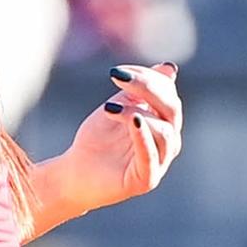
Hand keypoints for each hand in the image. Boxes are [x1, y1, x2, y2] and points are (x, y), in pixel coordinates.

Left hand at [46, 62, 182, 216]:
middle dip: (147, 88)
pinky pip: (151, 157)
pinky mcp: (147, 180)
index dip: (146, 76)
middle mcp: (168, 139)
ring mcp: (160, 161)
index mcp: (164, 119)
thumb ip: (141, 91)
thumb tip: (170, 67)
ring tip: (109, 108)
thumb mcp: (117, 108)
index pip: (167, 91)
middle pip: (171, 108)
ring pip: (164, 132)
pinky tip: (134, 121)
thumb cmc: (97, 139)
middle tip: (118, 78)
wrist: (74, 172)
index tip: (117, 71)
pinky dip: (143, 137)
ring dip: (138, 113)